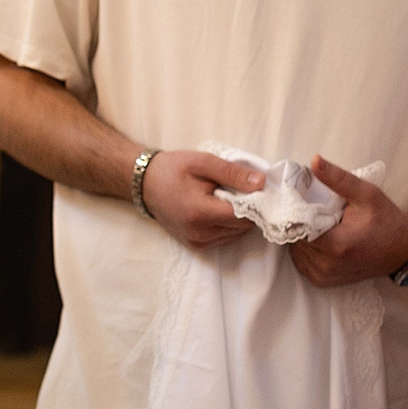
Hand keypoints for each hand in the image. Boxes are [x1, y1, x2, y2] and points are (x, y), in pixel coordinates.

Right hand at [139, 149, 261, 248]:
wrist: (145, 184)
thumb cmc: (172, 169)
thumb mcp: (203, 162)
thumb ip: (233, 173)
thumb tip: (261, 183)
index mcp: (200, 213)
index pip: (244, 216)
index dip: (254, 202)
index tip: (253, 187)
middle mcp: (199, 233)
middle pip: (242, 227)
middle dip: (247, 209)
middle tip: (237, 190)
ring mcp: (197, 242)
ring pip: (235, 234)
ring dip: (237, 218)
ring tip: (223, 199)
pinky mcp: (196, 245)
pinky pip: (224, 238)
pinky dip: (227, 225)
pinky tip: (216, 209)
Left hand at [290, 157, 407, 288]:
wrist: (403, 250)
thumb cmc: (386, 219)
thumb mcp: (366, 193)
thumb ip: (338, 178)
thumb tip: (314, 160)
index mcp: (337, 245)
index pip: (298, 227)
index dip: (295, 212)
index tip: (300, 200)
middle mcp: (327, 265)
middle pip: (295, 239)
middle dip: (297, 223)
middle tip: (308, 210)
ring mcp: (324, 276)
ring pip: (295, 252)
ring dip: (300, 237)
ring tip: (315, 224)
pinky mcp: (323, 282)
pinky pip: (301, 263)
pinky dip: (304, 250)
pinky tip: (317, 238)